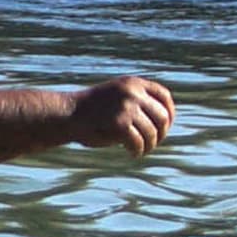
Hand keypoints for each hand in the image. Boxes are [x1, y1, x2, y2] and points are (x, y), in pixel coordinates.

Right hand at [65, 76, 179, 154]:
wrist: (67, 114)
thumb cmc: (92, 110)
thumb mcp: (118, 97)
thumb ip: (138, 102)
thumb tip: (164, 122)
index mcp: (134, 83)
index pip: (164, 96)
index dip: (169, 112)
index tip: (166, 127)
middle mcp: (133, 92)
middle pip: (162, 116)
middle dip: (161, 133)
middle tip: (154, 143)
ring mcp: (127, 107)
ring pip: (151, 132)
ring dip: (149, 145)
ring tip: (143, 150)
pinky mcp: (120, 123)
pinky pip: (138, 141)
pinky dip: (138, 150)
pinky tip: (133, 153)